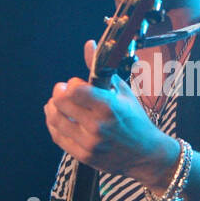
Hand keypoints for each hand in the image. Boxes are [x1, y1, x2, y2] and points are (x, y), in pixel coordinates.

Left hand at [43, 40, 177, 186]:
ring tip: (58, 103)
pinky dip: (54, 124)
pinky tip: (59, 117)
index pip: (74, 90)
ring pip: (55, 120)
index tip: (76, 84)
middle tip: (63, 91)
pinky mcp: (83, 156)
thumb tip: (89, 45)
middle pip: (60, 103)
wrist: (146, 155)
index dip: (71, 84)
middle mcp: (98, 127)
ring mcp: (89, 144)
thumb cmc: (136, 120)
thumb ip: (102, 69)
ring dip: (53, 107)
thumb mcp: (123, 92)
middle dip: (59, 92)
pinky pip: (58, 136)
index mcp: (109, 108)